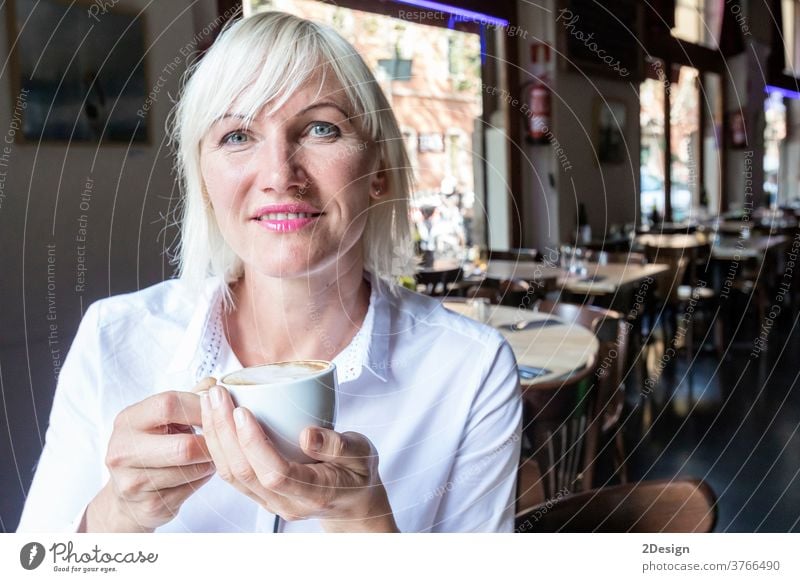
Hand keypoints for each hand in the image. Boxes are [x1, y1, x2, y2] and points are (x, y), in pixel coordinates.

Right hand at [82, 378, 216, 531]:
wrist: (128, 498)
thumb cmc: (152, 448)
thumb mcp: (163, 419)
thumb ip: (188, 399)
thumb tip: (213, 384)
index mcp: (128, 420)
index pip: (168, 404)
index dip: (200, 406)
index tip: (218, 409)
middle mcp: (123, 450)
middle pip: (183, 446)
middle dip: (210, 443)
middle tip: (221, 439)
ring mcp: (133, 481)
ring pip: (192, 469)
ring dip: (209, 462)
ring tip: (208, 455)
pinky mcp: (148, 505)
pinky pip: (191, 488)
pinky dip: (202, 478)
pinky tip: (196, 473)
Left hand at [200, 385, 397, 532]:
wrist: (352, 501)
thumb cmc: (358, 472)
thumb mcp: (363, 454)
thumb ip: (339, 446)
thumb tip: (307, 434)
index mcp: (315, 494)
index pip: (275, 473)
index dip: (254, 443)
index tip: (242, 410)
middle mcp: (286, 503)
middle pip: (244, 473)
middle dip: (224, 431)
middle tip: (216, 394)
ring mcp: (269, 503)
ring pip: (231, 475)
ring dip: (215, 436)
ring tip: (209, 400)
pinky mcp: (259, 495)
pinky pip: (231, 473)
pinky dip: (218, 445)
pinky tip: (213, 419)